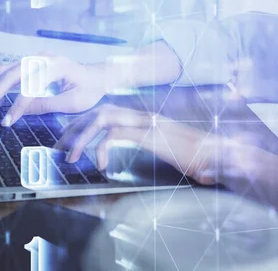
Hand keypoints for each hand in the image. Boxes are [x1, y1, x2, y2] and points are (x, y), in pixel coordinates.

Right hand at [0, 56, 106, 125]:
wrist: (97, 76)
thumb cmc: (88, 90)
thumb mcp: (72, 103)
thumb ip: (47, 105)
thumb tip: (20, 111)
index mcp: (55, 66)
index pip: (29, 87)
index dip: (17, 106)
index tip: (7, 122)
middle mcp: (41, 58)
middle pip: (10, 74)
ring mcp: (34, 58)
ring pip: (5, 70)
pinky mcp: (31, 62)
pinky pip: (9, 71)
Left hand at [55, 104, 223, 184]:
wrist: (219, 155)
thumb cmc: (194, 155)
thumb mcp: (163, 146)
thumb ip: (143, 141)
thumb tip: (119, 146)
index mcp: (142, 117)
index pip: (104, 112)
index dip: (82, 124)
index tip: (68, 140)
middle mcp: (141, 115)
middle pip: (97, 111)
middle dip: (73, 128)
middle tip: (59, 148)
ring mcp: (144, 122)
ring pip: (100, 118)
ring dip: (81, 136)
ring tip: (70, 157)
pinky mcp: (148, 134)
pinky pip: (114, 135)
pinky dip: (101, 148)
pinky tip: (100, 164)